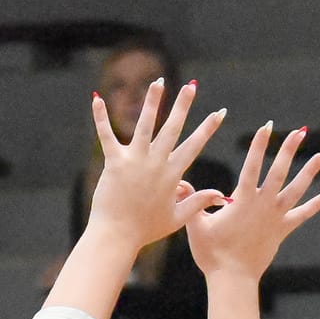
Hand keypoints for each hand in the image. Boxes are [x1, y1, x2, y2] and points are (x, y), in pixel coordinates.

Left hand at [85, 78, 225, 255]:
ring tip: (159, 81)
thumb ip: (198, 202)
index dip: (208, 128)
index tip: (220, 111)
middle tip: (192, 86)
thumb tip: (222, 194)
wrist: (117, 236)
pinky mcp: (114, 162)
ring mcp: (135, 161)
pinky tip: (97, 100)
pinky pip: (107, 136)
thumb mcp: (177, 218)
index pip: (194, 146)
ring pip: (145, 125)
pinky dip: (101, 118)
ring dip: (152, 101)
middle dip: (184, 105)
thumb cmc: (146, 229)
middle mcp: (156, 163)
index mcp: (172, 174)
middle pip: (173, 128)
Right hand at [184, 121, 319, 279]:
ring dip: (311, 170)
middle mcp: (263, 205)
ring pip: (297, 189)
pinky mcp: (283, 230)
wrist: (232, 279)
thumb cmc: (211, 254)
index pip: (252, 166)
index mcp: (242, 200)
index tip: (267, 127)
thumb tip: (178, 182)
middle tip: (300, 131)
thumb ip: (191, 201)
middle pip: (279, 172)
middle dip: (289, 149)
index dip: (259, 145)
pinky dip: (318, 204)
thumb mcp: (195, 225)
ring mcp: (276, 217)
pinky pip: (304, 214)